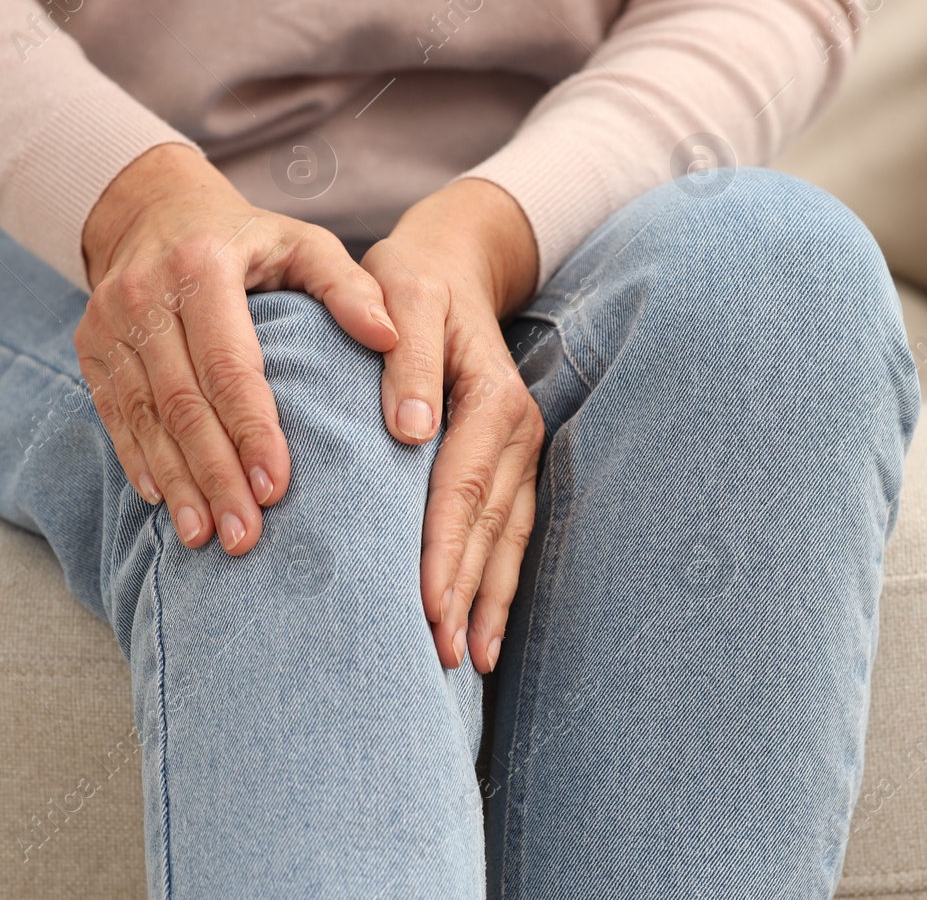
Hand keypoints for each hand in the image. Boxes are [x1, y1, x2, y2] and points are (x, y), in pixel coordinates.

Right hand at [77, 143, 398, 553]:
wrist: (152, 208)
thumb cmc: (249, 237)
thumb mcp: (304, 242)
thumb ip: (349, 286)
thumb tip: (390, 337)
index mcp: (204, 267)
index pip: (230, 365)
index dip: (252, 430)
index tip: (279, 487)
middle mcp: (146, 295)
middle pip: (183, 402)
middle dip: (215, 474)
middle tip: (245, 536)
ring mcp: (109, 323)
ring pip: (144, 418)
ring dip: (176, 483)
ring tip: (207, 537)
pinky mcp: (90, 347)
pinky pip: (115, 415)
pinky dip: (139, 463)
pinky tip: (165, 504)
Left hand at [361, 178, 543, 673]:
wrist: (451, 263)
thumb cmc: (411, 283)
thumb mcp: (404, 294)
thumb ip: (406, 361)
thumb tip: (410, 432)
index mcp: (492, 396)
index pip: (463, 486)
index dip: (445, 549)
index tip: (425, 605)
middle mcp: (517, 429)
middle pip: (489, 525)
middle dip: (465, 594)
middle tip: (438, 657)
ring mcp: (522, 450)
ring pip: (506, 538)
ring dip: (488, 602)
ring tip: (465, 661)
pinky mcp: (513, 464)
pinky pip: (511, 531)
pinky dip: (498, 582)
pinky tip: (484, 630)